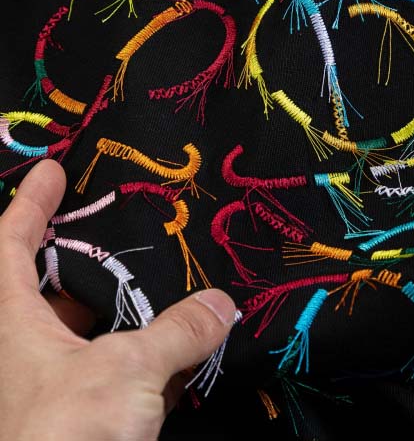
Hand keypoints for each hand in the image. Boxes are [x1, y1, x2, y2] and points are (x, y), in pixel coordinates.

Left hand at [0, 160, 235, 439]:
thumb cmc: (60, 438)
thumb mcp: (124, 375)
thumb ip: (176, 334)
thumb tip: (222, 305)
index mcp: (10, 322)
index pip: (9, 243)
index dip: (29, 202)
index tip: (51, 169)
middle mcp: (21, 349)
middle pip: (48, 283)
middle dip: (82, 253)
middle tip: (118, 225)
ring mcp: (48, 382)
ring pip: (82, 328)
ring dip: (119, 308)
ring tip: (160, 282)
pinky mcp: (75, 413)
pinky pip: (105, 367)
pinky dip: (136, 353)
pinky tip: (174, 347)